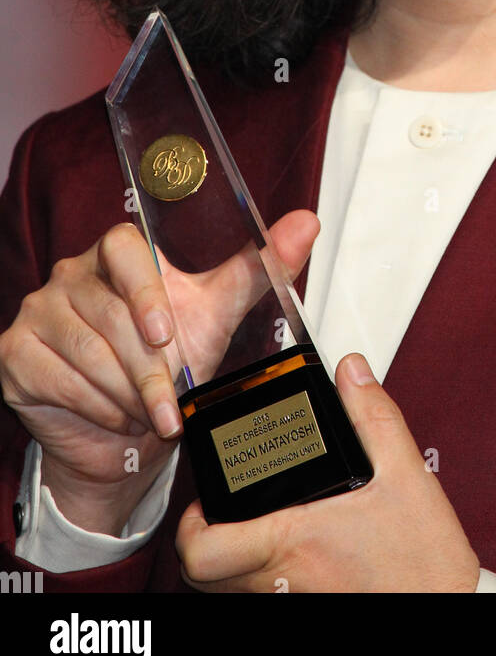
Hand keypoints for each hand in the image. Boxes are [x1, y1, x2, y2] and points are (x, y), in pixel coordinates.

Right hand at [0, 210, 319, 530]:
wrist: (128, 433)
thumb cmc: (171, 362)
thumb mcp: (218, 315)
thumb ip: (259, 267)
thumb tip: (306, 222)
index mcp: (118, 253)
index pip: (123, 246)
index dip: (143, 288)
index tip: (166, 333)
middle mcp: (71, 273)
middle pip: (109, 312)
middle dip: (148, 368)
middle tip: (172, 402)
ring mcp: (38, 310)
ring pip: (85, 349)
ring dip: (126, 392)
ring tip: (149, 411)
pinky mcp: (15, 353)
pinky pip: (56, 377)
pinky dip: (95, 406)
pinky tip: (115, 415)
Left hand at [176, 352, 480, 592]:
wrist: (448, 608)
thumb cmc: (425, 561)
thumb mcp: (405, 473)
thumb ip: (372, 416)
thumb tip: (351, 374)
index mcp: (294, 541)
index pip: (203, 552)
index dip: (189, 528)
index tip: (204, 504)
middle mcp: (282, 580)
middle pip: (203, 577)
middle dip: (202, 542)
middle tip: (224, 512)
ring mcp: (291, 601)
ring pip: (230, 589)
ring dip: (232, 560)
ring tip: (258, 524)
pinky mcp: (307, 611)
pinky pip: (262, 596)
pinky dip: (261, 575)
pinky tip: (294, 551)